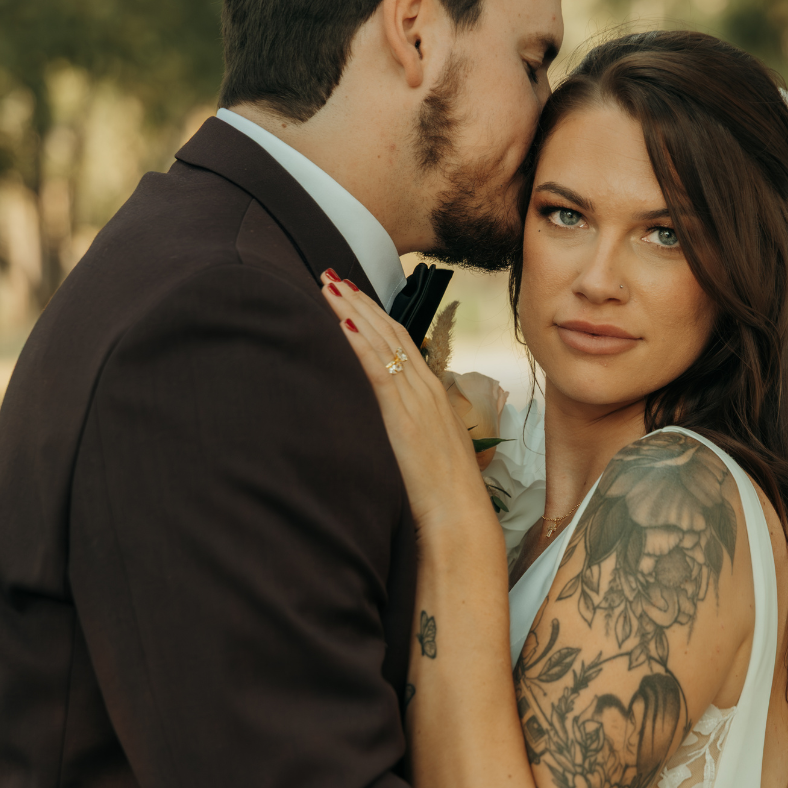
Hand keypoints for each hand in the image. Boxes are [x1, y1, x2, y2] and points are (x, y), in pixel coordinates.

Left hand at [319, 271, 497, 535]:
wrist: (459, 513)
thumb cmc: (445, 489)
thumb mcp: (430, 445)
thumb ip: (413, 423)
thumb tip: (392, 418)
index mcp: (434, 392)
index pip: (402, 340)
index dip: (375, 315)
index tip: (351, 294)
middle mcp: (426, 388)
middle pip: (390, 332)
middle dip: (359, 302)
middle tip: (330, 275)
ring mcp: (417, 400)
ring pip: (383, 344)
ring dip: (353, 313)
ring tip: (328, 287)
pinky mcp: (404, 417)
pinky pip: (379, 372)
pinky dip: (360, 345)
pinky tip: (341, 325)